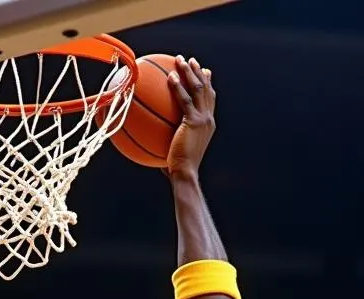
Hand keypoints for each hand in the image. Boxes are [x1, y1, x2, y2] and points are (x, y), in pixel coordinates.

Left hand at [166, 56, 215, 177]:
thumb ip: (171, 138)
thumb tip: (154, 137)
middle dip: (197, 72)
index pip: (210, 99)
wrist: (185, 173)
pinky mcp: (194, 122)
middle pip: (205, 89)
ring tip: (180, 61)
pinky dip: (178, 87)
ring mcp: (203, 119)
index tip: (203, 71)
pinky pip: (184, 100)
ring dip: (189, 72)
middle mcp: (208, 119)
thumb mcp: (176, 149)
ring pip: (198, 89)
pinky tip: (170, 77)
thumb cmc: (178, 168)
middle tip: (189, 60)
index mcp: (207, 124)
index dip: (207, 83)